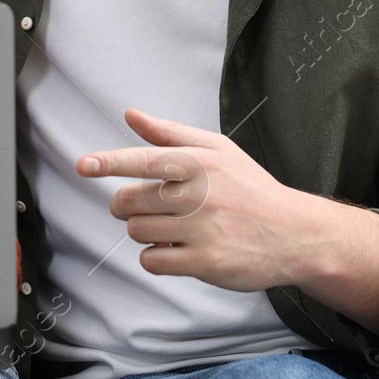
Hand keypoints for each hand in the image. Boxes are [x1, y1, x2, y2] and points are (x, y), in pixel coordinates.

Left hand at [78, 108, 308, 292]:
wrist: (294, 233)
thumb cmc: (250, 188)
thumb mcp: (217, 150)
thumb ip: (169, 133)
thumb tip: (131, 115)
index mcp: (199, 163)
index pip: (144, 159)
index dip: (109, 162)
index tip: (84, 165)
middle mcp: (199, 195)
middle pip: (129, 202)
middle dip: (128, 205)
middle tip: (149, 205)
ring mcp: (202, 231)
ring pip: (138, 232)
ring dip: (145, 231)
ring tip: (173, 226)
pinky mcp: (205, 263)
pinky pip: (153, 261)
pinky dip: (157, 257)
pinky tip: (179, 248)